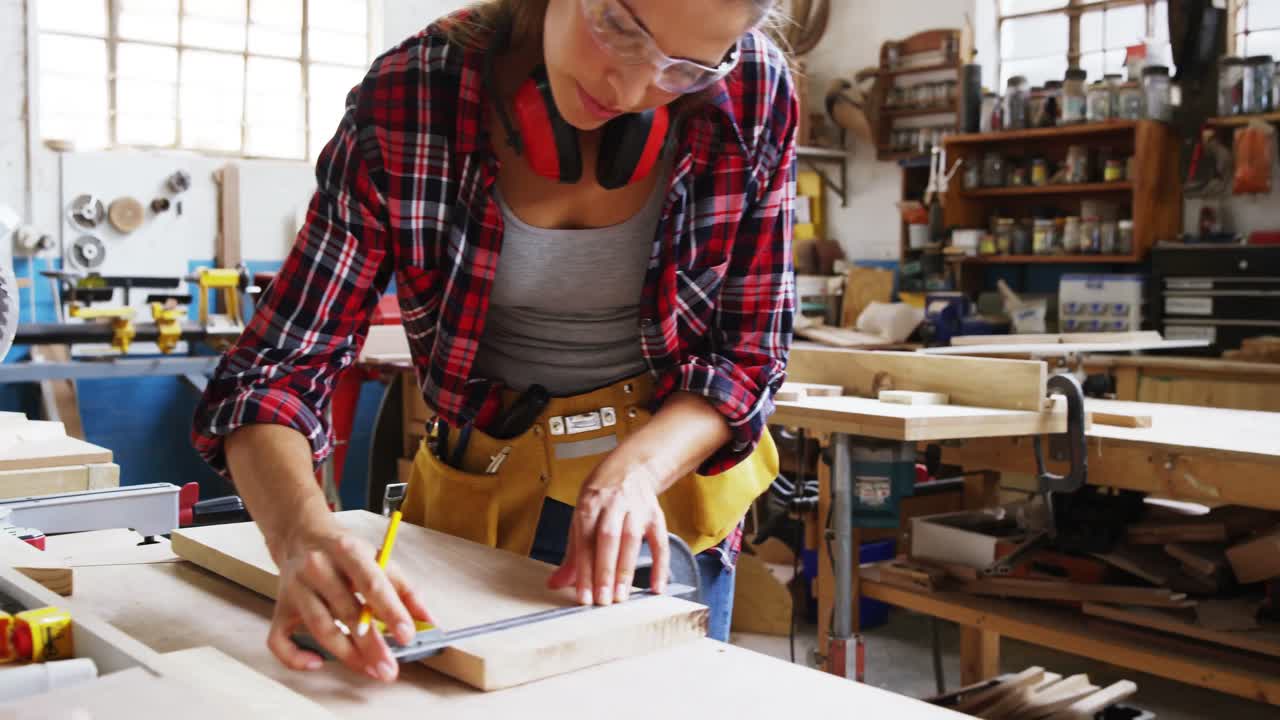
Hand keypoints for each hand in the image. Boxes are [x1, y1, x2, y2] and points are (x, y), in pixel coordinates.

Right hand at [266, 519, 432, 681]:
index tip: (407, 635)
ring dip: (347, 655)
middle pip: (347, 611)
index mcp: (347, 551)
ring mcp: (296, 589)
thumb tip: (428, 620)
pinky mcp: (280, 608)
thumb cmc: (345, 552)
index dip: (391, 611)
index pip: (372, 583)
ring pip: (320, 628)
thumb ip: (405, 589)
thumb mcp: (379, 558)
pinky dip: (295, 657)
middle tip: (389, 668)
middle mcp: (318, 567)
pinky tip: (317, 663)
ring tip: (370, 670)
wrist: (302, 536)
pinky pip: (280, 640)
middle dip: (372, 644)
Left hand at [547, 459, 669, 604]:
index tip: (584, 596)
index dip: (584, 570)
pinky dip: (660, 565)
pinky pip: (660, 542)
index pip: (585, 542)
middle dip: (604, 571)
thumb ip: (572, 554)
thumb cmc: (601, 499)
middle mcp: (612, 505)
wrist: (630, 469)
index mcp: (589, 506)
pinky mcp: (655, 515)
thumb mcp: (581, 518)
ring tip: (621, 597)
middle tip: (602, 600)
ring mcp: (636, 509)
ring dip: (625, 570)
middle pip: (608, 539)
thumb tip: (555, 583)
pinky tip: (656, 587)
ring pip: (631, 540)